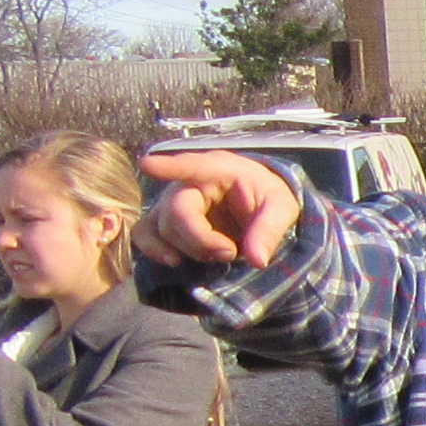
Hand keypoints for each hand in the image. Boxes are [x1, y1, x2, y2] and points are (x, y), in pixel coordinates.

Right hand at [138, 149, 302, 268]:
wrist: (257, 208)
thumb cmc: (267, 198)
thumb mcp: (282, 208)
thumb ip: (270, 230)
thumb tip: (257, 259)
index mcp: (218, 169)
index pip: (192, 166)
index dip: (169, 167)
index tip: (147, 165)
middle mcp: (189, 183)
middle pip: (177, 212)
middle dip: (201, 239)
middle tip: (230, 252)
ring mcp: (173, 202)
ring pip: (163, 228)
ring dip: (190, 249)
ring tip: (220, 255)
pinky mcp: (165, 222)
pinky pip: (144, 233)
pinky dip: (154, 249)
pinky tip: (174, 260)